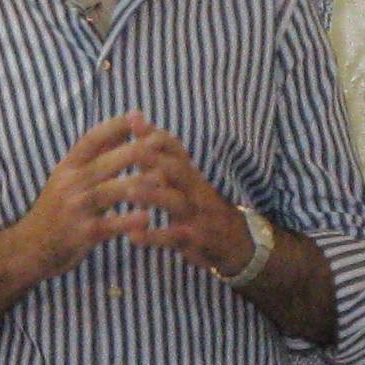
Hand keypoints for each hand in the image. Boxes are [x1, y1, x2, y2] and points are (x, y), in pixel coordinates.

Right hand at [12, 114, 159, 277]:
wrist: (29, 247)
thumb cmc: (55, 210)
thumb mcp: (66, 177)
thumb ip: (93, 155)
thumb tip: (121, 126)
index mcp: (67, 167)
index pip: (91, 139)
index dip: (115, 126)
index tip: (139, 116)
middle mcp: (69, 184)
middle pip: (105, 162)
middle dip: (135, 151)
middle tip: (161, 144)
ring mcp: (75, 209)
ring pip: (109, 192)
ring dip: (137, 184)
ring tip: (162, 179)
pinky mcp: (82, 234)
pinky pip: (108, 225)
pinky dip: (127, 221)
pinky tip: (146, 219)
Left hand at [123, 126, 252, 276]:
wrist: (236, 242)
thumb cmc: (199, 206)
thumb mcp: (185, 182)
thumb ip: (159, 158)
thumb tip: (135, 121)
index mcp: (190, 174)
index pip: (175, 148)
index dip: (155, 134)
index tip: (132, 121)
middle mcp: (195, 190)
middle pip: (177, 169)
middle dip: (154, 159)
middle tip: (129, 152)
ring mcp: (196, 215)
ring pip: (176, 202)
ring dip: (152, 196)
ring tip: (128, 192)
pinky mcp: (195, 240)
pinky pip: (174, 238)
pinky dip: (153, 237)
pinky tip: (132, 235)